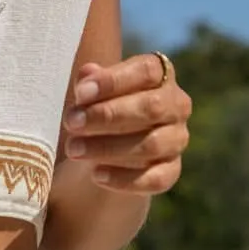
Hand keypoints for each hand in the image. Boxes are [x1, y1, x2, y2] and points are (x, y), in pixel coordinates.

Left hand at [62, 52, 192, 194]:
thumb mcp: (91, 94)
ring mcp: (176, 139)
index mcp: (161, 76)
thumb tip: (87, 73)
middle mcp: (176, 106)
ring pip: (151, 145)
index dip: (114, 80)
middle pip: (151, 107)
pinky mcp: (171, 170)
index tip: (80, 93)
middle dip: (107, 115)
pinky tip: (96, 175)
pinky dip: (123, 178)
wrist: (107, 151)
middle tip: (72, 123)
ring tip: (74, 149)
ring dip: (108, 147)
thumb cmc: (100, 109)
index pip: (147, 71)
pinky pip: (155, 178)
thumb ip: (89, 83)